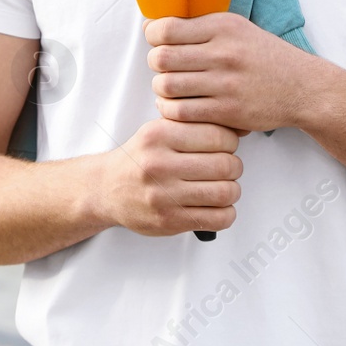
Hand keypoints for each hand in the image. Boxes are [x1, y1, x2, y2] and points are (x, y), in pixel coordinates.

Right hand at [102, 116, 241, 236]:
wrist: (107, 189)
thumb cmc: (139, 160)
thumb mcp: (158, 130)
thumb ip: (192, 125)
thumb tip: (239, 128)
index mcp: (158, 135)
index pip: (217, 135)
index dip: (230, 141)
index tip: (225, 146)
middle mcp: (159, 164)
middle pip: (225, 165)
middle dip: (234, 166)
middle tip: (227, 168)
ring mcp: (163, 195)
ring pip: (225, 193)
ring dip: (232, 190)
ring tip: (223, 187)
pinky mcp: (169, 220)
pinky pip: (218, 219)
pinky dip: (227, 213)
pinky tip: (217, 206)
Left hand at [145, 12, 320, 133]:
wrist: (303, 88)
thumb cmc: (264, 57)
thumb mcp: (237, 29)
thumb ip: (201, 27)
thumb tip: (155, 26)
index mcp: (223, 27)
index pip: (166, 29)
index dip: (152, 36)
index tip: (156, 41)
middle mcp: (224, 53)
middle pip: (161, 58)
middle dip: (155, 63)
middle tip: (164, 67)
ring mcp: (226, 84)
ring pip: (166, 86)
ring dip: (162, 88)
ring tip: (171, 87)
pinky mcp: (228, 111)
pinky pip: (181, 112)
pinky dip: (171, 110)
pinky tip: (179, 105)